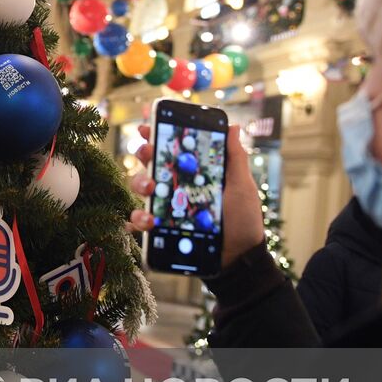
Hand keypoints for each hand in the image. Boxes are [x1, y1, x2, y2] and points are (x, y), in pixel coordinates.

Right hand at [126, 123, 265, 269]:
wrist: (239, 258)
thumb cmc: (243, 220)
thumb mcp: (242, 186)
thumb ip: (235, 157)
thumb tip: (234, 126)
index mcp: (195, 172)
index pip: (173, 147)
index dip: (158, 133)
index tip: (149, 124)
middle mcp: (177, 186)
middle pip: (152, 162)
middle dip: (145, 153)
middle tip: (147, 152)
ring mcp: (167, 206)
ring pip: (141, 187)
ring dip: (140, 182)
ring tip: (150, 188)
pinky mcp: (161, 228)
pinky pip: (141, 220)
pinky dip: (138, 218)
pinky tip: (146, 220)